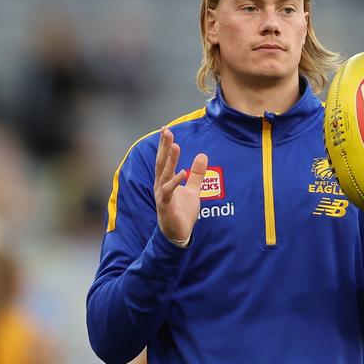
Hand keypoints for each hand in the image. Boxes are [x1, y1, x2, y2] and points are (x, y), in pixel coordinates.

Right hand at [154, 127, 207, 244]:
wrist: (178, 234)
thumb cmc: (182, 211)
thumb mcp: (193, 190)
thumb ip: (197, 174)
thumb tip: (202, 156)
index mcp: (166, 181)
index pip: (164, 159)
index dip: (165, 145)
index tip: (166, 129)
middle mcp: (161, 186)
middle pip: (162, 163)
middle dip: (164, 147)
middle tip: (166, 130)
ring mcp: (162, 195)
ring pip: (164, 174)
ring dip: (170, 160)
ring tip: (175, 145)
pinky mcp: (166, 206)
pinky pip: (169, 192)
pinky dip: (175, 182)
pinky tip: (183, 172)